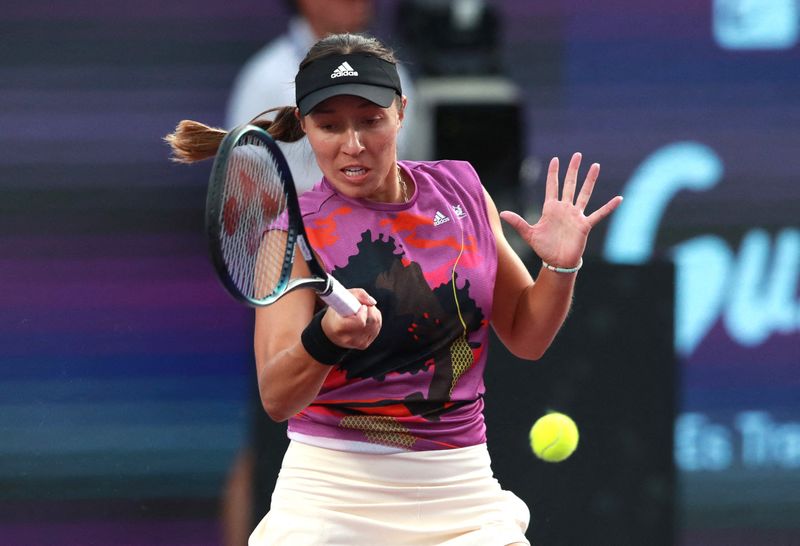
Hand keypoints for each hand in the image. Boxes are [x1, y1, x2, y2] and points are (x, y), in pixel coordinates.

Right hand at [321, 288, 381, 349]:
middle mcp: (348, 339)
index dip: (364, 311)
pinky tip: (367, 318)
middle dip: (371, 309)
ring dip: (374, 314)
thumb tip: (373, 302)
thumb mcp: (342, 297)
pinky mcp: (364, 345)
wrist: (330, 331)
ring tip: (364, 311)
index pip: (360, 321)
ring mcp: (356, 343)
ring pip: (376, 324)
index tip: (361, 305)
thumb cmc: (336, 311)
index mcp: (338, 328)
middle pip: (372, 322)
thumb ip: (358, 294)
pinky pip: (376, 329)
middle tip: (364, 305)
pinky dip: (375, 320)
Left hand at [499, 153, 621, 267]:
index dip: (553, 173)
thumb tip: (502, 212)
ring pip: (584, 193)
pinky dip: (609, 207)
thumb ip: (518, 222)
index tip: (555, 159)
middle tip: (577, 154)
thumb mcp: (529, 234)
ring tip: (595, 166)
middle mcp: (565, 209)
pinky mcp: (585, 225)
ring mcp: (576, 216)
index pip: (552, 186)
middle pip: (569, 184)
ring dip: (590, 180)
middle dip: (573, 170)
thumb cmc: (544, 249)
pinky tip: (619, 199)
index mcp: (551, 209)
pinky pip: (599, 214)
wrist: (557, 263)